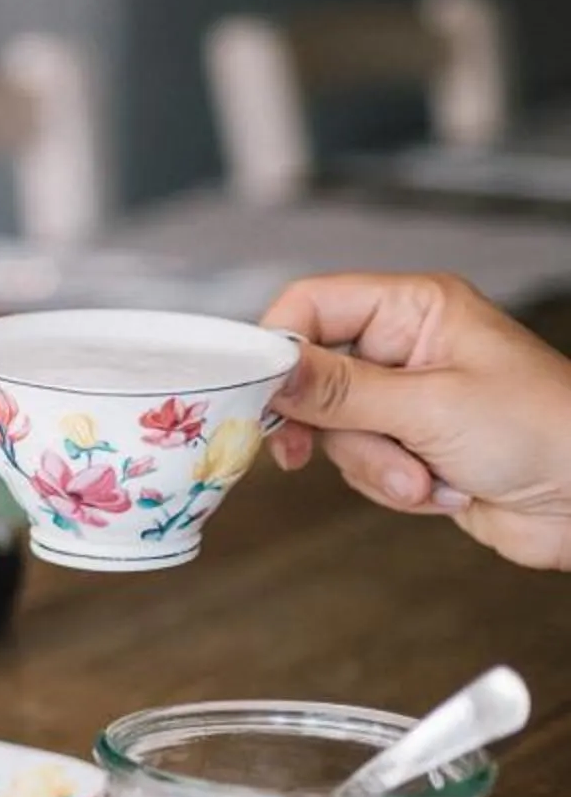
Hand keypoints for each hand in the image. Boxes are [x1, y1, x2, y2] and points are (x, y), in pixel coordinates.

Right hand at [260, 272, 570, 568]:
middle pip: (313, 377)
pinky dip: (390, 486)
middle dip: (334, 427)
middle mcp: (407, 348)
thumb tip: (268, 370)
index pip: (313, 305)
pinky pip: (361, 465)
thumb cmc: (546, 431)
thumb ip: (339, 390)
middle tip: (306, 453)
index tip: (254, 392)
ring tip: (425, 479)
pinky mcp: (412, 447)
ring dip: (373, 465)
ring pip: (335, 430)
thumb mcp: (429, 406)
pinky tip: (439, 490)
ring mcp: (408, 400)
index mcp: (417, 309)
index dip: (277, 346)